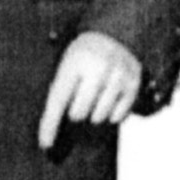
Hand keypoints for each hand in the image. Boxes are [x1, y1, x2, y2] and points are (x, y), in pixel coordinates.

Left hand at [37, 32, 142, 149]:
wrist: (113, 34)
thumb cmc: (81, 58)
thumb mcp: (66, 66)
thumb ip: (59, 94)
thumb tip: (48, 138)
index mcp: (74, 62)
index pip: (59, 99)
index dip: (50, 124)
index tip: (45, 145)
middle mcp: (98, 67)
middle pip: (78, 113)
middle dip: (74, 115)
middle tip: (77, 103)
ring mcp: (118, 75)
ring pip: (98, 118)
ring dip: (92, 115)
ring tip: (93, 99)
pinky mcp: (134, 84)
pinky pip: (117, 117)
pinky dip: (110, 115)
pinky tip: (108, 99)